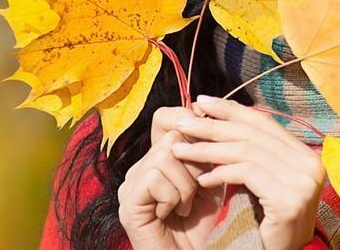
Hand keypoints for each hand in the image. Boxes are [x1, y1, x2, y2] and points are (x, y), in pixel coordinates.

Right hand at [117, 106, 223, 248]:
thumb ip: (207, 150)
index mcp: (158, 159)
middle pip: (172, 136)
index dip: (188, 121)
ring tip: (185, 206)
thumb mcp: (211, 180)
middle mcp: (140, 168)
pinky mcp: (128, 203)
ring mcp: (131, 185)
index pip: (165, 118)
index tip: (208, 140)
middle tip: (198, 189)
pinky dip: (172, 197)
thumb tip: (206, 115)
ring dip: (186, 184)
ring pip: (165, 156)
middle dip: (195, 163)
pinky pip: (153, 178)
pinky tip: (173, 214)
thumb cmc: (205, 225)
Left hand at [171, 95, 326, 249]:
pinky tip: (202, 179)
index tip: (202, 102)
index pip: (264, 122)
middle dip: (214, 125)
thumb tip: (220, 116)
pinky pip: (247, 174)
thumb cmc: (267, 222)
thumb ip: (253, 152)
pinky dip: (221, 173)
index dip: (231, 109)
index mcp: (306, 155)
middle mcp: (310, 164)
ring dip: (208, 149)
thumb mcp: (263, 181)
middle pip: (253, 134)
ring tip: (181, 150)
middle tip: (183, 123)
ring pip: (246, 151)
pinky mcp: (288, 200)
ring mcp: (303, 182)